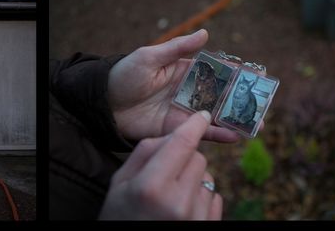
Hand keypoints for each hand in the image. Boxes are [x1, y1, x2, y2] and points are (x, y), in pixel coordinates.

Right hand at [99, 111, 221, 219]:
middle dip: (185, 157)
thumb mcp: (120, 183)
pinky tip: (182, 208)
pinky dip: (201, 197)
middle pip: (198, 158)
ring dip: (193, 179)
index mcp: (151, 187)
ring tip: (171, 196)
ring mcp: (195, 218)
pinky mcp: (207, 227)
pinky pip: (214, 197)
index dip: (193, 125)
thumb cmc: (120, 215)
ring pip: (208, 177)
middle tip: (166, 171)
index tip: (201, 115)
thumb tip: (172, 134)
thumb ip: (144, 153)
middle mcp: (177, 202)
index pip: (182, 144)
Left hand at [108, 29, 253, 142]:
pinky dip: (218, 135)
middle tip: (263, 104)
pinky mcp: (175, 130)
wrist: (103, 105)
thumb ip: (178, 48)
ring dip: (236, 120)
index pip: (215, 72)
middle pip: (221, 96)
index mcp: (183, 72)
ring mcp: (183, 112)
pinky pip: (200, 134)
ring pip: (215, 117)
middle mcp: (188, 93)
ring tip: (258, 124)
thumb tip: (206, 34)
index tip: (255, 76)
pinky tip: (235, 135)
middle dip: (242, 101)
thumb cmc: (124, 76)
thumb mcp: (150, 57)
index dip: (234, 74)